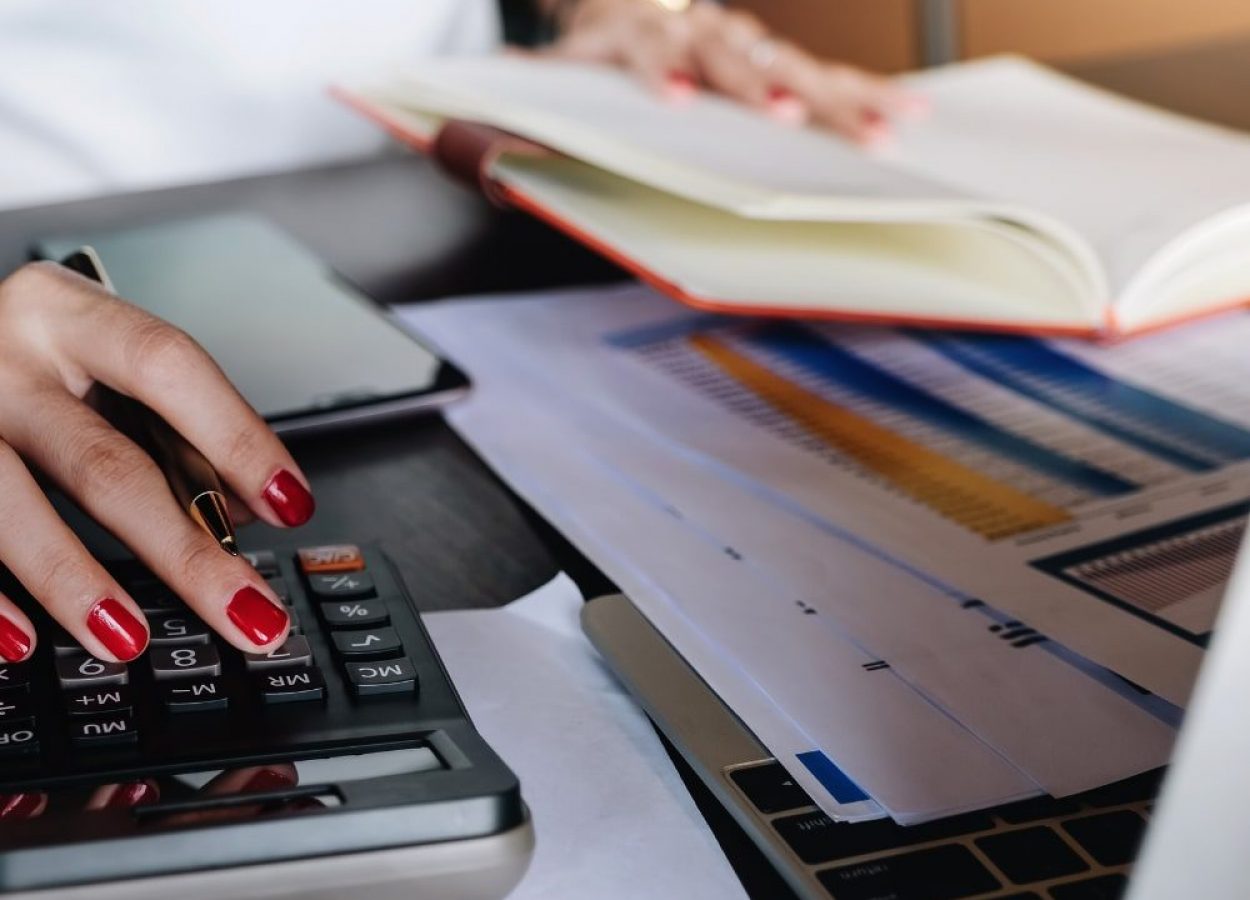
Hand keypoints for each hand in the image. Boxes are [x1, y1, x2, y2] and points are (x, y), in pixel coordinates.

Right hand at [0, 262, 313, 663]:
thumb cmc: (33, 360)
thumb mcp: (99, 367)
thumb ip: (168, 429)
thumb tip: (239, 511)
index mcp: (68, 315)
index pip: (169, 367)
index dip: (235, 436)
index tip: (290, 504)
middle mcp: (2, 355)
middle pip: (104, 463)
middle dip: (184, 551)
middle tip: (247, 611)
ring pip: (10, 504)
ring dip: (75, 582)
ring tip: (129, 639)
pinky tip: (25, 641)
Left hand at [546, 0, 925, 144]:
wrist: (633, 4)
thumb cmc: (603, 45)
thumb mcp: (562, 67)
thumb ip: (533, 87)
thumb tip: (493, 104)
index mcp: (642, 35)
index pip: (653, 50)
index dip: (664, 69)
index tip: (677, 96)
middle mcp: (701, 32)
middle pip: (738, 58)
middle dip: (767, 86)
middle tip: (793, 115)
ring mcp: (744, 43)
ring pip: (796, 66)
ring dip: (836, 99)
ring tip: (881, 131)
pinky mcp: (776, 58)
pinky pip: (827, 74)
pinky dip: (867, 93)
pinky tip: (910, 112)